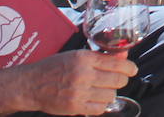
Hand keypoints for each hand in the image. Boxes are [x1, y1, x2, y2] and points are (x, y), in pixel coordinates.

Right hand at [19, 50, 136, 115]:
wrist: (31, 84)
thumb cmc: (53, 67)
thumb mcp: (76, 55)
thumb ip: (101, 56)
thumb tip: (123, 56)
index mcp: (84, 58)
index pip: (117, 64)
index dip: (129, 68)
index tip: (132, 70)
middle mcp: (83, 75)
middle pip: (117, 80)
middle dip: (121, 80)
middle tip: (116, 80)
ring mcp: (79, 92)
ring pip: (111, 95)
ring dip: (110, 93)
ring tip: (102, 90)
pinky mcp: (75, 107)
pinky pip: (100, 109)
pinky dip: (101, 105)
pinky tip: (95, 100)